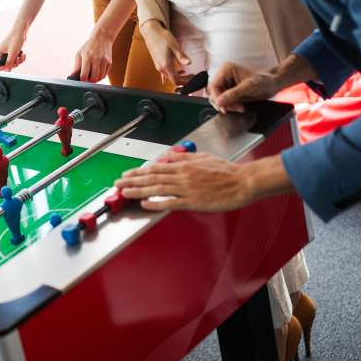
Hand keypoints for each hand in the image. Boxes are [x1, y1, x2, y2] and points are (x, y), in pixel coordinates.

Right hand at [0, 26, 27, 70]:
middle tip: (17, 59)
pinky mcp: (12, 52)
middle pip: (6, 65)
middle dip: (14, 63)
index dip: (4, 68)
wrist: (21, 30)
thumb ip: (9, 63)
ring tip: (21, 55)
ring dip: (18, 60)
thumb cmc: (15, 38)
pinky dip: (20, 58)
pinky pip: (16, 59)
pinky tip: (22, 54)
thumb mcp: (12, 54)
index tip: (10, 67)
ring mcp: (7, 53)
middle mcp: (1, 53)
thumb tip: (6, 71)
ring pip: (12, 62)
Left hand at [73, 30, 114, 82]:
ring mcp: (104, 61)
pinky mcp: (109, 62)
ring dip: (95, 80)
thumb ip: (76, 66)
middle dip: (89, 81)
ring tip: (91, 77)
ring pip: (100, 77)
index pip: (84, 74)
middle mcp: (96, 59)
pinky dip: (100, 77)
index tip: (81, 81)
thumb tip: (72, 75)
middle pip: (94, 78)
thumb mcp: (79, 54)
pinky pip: (105, 74)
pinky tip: (97, 74)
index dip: (82, 80)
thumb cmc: (88, 46)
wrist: (102, 37)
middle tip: (86, 80)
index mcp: (87, 57)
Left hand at [114, 151, 255, 211]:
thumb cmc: (226, 171)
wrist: (243, 182)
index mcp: (184, 165)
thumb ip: (184, 157)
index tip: (127, 174)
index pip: (156, 168)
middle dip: (132, 180)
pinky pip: (171, 202)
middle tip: (117, 183)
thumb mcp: (203, 157)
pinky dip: (156, 203)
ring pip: (157, 189)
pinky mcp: (194, 201)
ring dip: (138, 191)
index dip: (139, 171)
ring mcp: (187, 189)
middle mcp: (182, 176)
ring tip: (124, 193)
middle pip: (152, 177)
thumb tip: (168, 156)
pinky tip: (145, 204)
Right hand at [140, 20, 189, 85]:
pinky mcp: (157, 63)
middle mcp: (161, 67)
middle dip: (183, 80)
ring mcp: (158, 66)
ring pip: (169, 77)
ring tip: (186, 72)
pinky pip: (165, 73)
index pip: (176, 80)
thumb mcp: (174, 46)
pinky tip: (177, 70)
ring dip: (178, 77)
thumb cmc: (162, 37)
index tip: (192, 76)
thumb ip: (181, 56)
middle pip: (173, 80)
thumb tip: (189, 63)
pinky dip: (172, 74)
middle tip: (191, 75)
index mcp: (166, 65)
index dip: (185, 81)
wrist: (151, 32)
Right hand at [208, 62, 278, 112]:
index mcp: (226, 69)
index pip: (213, 85)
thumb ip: (233, 94)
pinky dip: (230, 107)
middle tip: (234, 108)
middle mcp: (223, 76)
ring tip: (239, 108)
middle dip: (223, 103)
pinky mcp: (228, 92)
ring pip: (217, 99)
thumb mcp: (248, 87)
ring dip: (227, 106)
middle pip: (213, 93)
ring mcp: (225, 84)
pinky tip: (239, 107)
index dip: (217, 97)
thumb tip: (219, 102)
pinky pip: (223, 102)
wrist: (272, 85)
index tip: (223, 107)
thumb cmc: (263, 81)